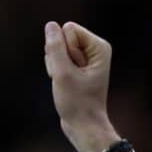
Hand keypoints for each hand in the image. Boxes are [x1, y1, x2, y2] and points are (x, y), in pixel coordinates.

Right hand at [44, 21, 120, 151]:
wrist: (83, 125)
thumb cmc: (77, 103)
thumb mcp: (62, 73)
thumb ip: (55, 47)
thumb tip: (51, 26)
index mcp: (100, 47)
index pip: (68, 28)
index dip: (65, 50)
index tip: (75, 72)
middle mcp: (95, 49)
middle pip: (62, 36)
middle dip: (60, 58)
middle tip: (71, 79)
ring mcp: (85, 57)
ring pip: (56, 48)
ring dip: (56, 66)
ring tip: (68, 83)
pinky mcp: (77, 65)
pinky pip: (55, 57)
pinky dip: (55, 71)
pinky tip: (64, 84)